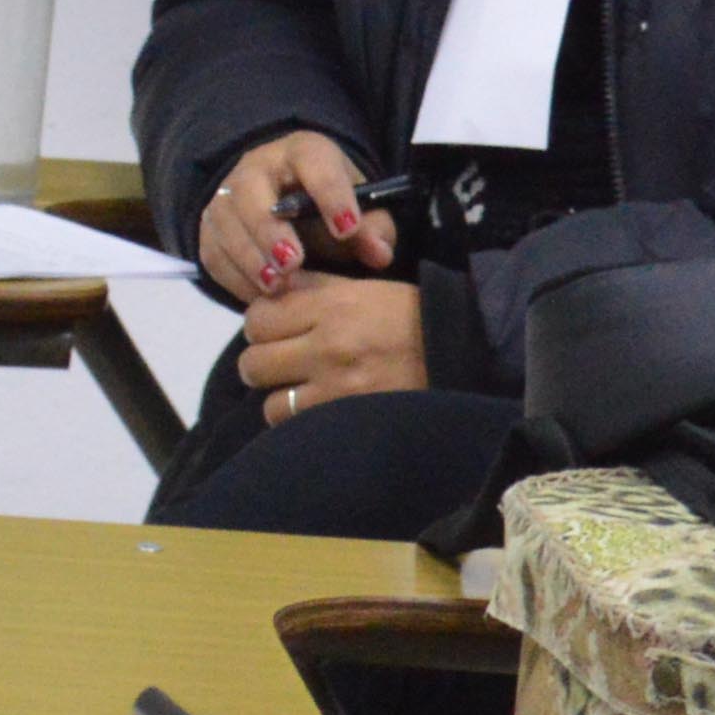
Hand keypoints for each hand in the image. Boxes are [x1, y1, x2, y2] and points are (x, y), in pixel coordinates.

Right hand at [200, 131, 392, 302]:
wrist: (287, 201)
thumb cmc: (329, 205)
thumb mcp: (360, 209)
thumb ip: (373, 229)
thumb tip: (378, 254)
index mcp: (304, 152)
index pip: (314, 161)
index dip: (331, 195)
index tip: (347, 229)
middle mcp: (257, 167)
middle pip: (251, 189)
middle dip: (270, 229)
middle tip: (294, 263)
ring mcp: (227, 195)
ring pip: (225, 222)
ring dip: (249, 258)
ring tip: (277, 286)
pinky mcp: (210, 228)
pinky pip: (213, 252)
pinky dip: (234, 277)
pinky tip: (259, 296)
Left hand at [240, 271, 428, 422]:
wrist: (462, 353)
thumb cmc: (412, 316)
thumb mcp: (366, 289)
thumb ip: (317, 288)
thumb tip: (274, 288)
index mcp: (332, 305)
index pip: (258, 318)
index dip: (262, 325)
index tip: (277, 330)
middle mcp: (328, 345)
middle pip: (253, 362)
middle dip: (264, 362)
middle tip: (285, 362)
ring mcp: (336, 388)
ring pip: (269, 402)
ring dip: (282, 397)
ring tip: (303, 391)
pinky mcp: (346, 419)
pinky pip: (296, 427)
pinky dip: (300, 421)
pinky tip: (317, 410)